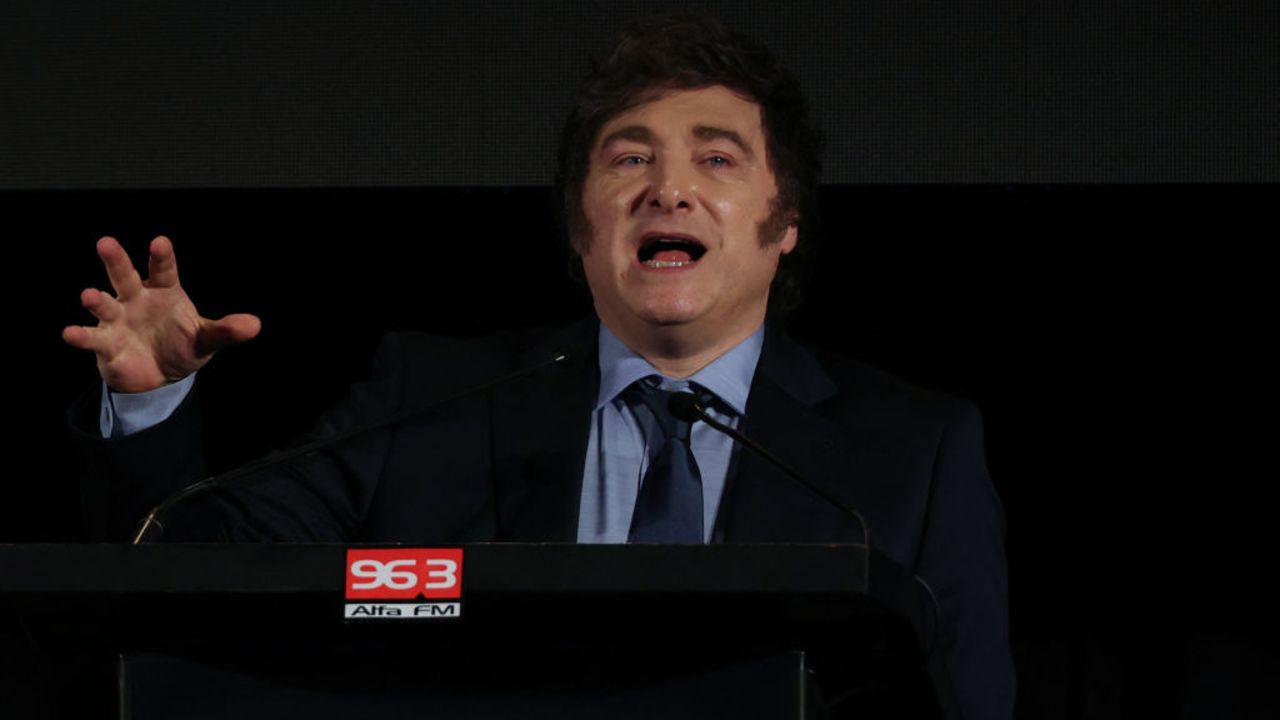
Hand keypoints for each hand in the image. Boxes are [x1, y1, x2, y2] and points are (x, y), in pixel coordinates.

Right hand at [62, 236, 260, 392]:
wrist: (159, 373)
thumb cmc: (181, 344)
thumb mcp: (206, 339)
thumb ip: (226, 331)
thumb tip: (255, 325)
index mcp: (164, 292)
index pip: (164, 271)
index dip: (162, 257)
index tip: (160, 242)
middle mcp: (137, 300)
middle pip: (125, 276)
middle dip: (116, 260)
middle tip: (106, 242)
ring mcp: (118, 319)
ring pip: (104, 304)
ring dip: (96, 299)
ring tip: (90, 294)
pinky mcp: (106, 343)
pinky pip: (93, 338)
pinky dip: (81, 336)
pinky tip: (71, 332)